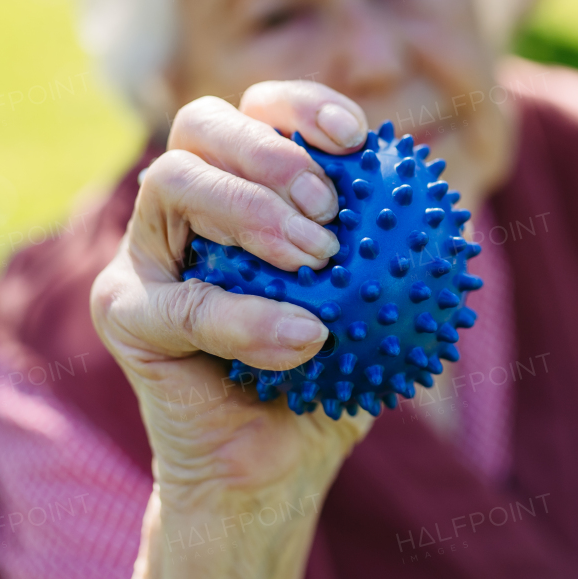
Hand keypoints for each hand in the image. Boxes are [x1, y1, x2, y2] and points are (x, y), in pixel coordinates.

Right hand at [90, 80, 376, 578]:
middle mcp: (183, 206)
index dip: (303, 106)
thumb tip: (454, 204)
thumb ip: (397, 251)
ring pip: (171, 180)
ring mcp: (144, 253)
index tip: (358, 139)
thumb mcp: (378, 307)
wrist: (273, 471)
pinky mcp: (124, 312)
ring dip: (250, 211)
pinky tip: (307, 338)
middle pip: (201, 123)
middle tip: (329, 208)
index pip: (257, 111)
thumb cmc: (329, 377)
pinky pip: (178, 300)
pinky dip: (246, 317)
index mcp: (239, 186)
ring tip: (317, 261)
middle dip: (270, 150)